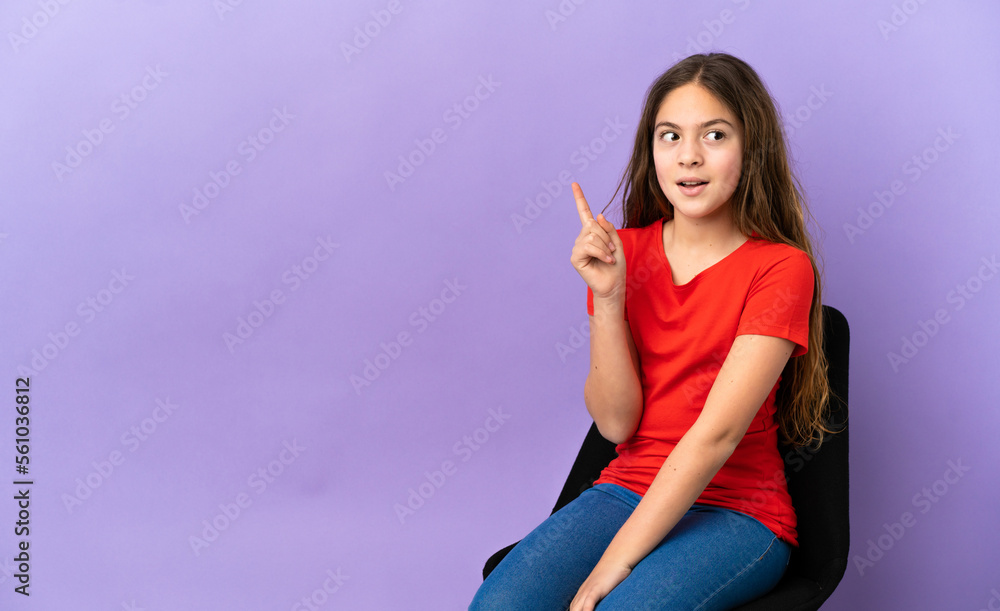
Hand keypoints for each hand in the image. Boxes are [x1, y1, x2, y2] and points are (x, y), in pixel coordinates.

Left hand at [569, 559, 631, 610]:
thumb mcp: (602, 587)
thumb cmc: (613, 573)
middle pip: (572, 609)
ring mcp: (588, 589)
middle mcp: (582, 592)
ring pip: (577, 608)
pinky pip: (589, 601)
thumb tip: (597, 603)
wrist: (617, 557)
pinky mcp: (596, 587)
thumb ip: (598, 597)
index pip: (572, 608)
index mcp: (582, 592)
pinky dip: (586, 610)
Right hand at [570, 182, 624, 299]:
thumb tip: (597, 215)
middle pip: (593, 225)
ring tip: (609, 257)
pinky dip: (601, 253)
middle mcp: (582, 238)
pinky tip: (607, 261)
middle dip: (606, 236)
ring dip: (605, 246)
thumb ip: (609, 228)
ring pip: (592, 235)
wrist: (614, 284)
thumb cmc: (616, 266)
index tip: (574, 184)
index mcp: (592, 233)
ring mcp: (577, 247)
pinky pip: (589, 246)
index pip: (584, 213)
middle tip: (611, 251)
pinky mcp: (575, 257)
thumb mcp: (617, 242)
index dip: (579, 198)